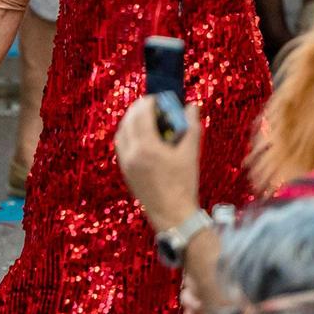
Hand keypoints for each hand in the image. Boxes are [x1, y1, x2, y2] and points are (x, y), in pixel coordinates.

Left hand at [113, 96, 203, 231]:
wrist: (173, 214)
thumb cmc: (184, 185)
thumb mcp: (190, 155)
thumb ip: (191, 128)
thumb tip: (192, 106)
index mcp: (147, 147)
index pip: (141, 115)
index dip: (148, 103)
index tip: (157, 99)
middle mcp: (131, 152)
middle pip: (128, 121)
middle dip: (138, 109)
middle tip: (151, 105)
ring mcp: (125, 162)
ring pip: (121, 132)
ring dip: (130, 121)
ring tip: (145, 117)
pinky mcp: (124, 170)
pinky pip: (121, 145)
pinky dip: (127, 134)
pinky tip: (139, 135)